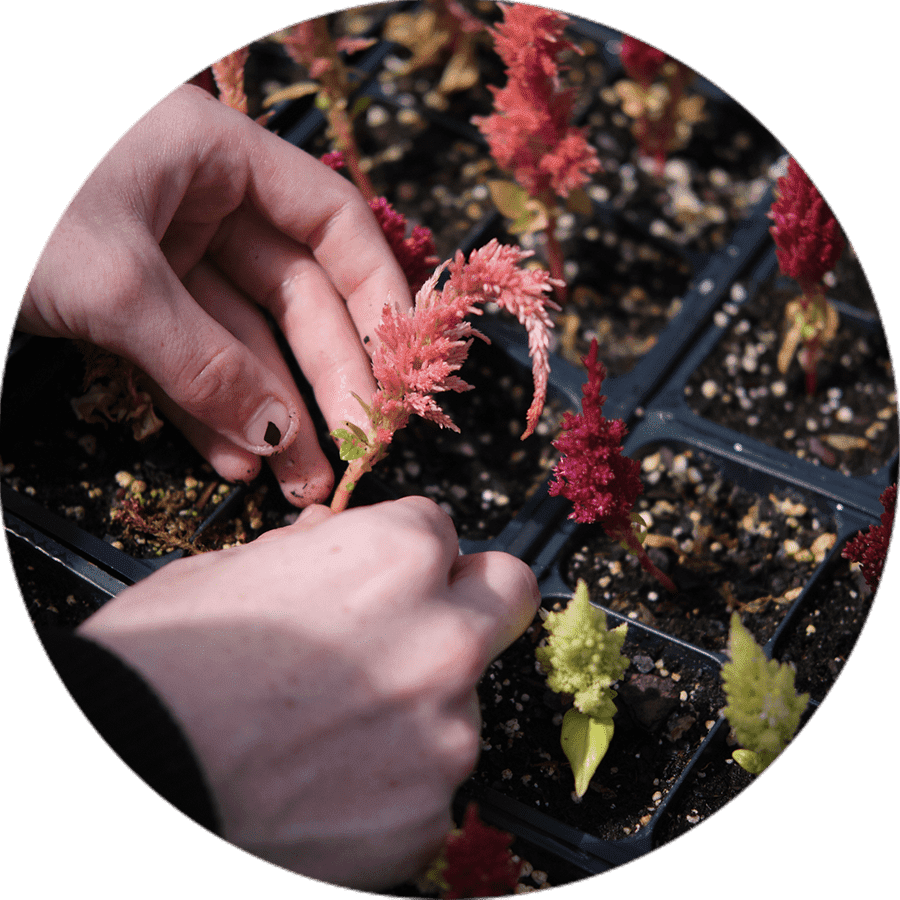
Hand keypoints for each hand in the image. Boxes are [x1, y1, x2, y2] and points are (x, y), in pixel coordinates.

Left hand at [20, 83, 411, 505]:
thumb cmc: (14, 198)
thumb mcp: (114, 279)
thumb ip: (204, 360)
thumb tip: (275, 436)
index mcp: (217, 158)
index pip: (333, 222)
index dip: (379, 293)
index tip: (401, 365)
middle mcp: (201, 204)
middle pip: (293, 297)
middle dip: (323, 379)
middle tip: (352, 449)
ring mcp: (163, 258)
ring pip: (241, 341)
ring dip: (268, 413)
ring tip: (296, 481)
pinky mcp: (125, 305)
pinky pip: (186, 361)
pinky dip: (207, 410)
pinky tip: (231, 458)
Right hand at [76, 497, 539, 889]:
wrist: (122, 786)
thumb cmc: (155, 670)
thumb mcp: (224, 571)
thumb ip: (307, 548)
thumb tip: (332, 534)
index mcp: (393, 559)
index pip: (439, 526)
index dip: (402, 547)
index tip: (381, 571)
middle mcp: (440, 640)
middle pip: (506, 591)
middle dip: (468, 595)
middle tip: (415, 621)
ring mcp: (444, 736)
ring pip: (463, 694)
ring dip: (417, 698)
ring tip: (331, 724)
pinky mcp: (427, 817)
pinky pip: (431, 778)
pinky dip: (393, 777)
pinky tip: (327, 780)